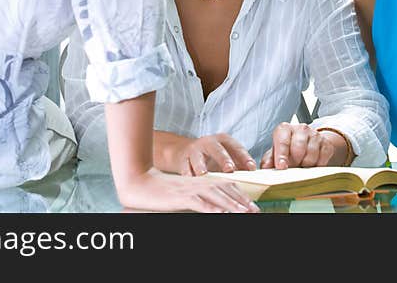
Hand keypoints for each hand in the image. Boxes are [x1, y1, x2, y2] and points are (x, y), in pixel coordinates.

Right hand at [116, 168, 259, 212]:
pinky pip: (198, 203)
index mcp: (202, 181)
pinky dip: (210, 208)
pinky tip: (220, 214)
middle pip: (225, 191)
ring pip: (216, 196)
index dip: (241, 196)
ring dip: (232, 205)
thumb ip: (201, 196)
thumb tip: (217, 207)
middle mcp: (199, 183)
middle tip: (255, 211)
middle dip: (242, 202)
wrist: (140, 183)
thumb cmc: (163, 191)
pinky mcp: (181, 197)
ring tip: (244, 213)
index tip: (253, 206)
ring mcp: (191, 190)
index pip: (227, 187)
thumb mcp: (186, 192)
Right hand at [176, 133, 256, 175]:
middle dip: (224, 159)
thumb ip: (239, 164)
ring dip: (202, 168)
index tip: (252, 168)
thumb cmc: (210, 156)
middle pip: (218, 150)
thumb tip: (256, 177)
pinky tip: (190, 181)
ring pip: (198, 159)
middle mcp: (209, 143)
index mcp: (223, 140)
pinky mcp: (182, 159)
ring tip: (204, 175)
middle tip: (230, 169)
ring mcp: (194, 150)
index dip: (245, 158)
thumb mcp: (225, 156)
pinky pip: (185, 168)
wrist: (184, 151)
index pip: (237, 147)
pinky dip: (188, 175)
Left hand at [259, 122, 341, 168]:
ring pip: (311, 155)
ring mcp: (315, 135)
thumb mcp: (276, 152)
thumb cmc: (288, 148)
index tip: (281, 166)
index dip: (281, 155)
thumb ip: (269, 159)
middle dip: (294, 162)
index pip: (283, 141)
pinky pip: (322, 159)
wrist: (308, 144)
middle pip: (298, 148)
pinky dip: (316, 166)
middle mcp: (300, 128)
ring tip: (301, 165)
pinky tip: (311, 165)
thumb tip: (265, 167)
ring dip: (305, 165)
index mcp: (285, 129)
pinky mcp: (326, 144)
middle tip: (292, 167)